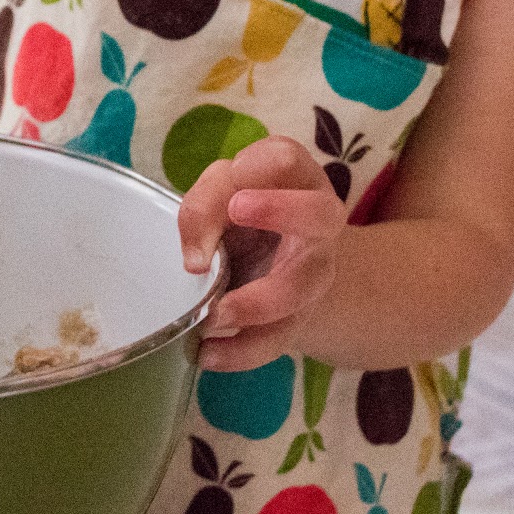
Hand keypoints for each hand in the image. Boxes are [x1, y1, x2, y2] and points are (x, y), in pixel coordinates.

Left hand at [178, 136, 346, 371]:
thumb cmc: (244, 212)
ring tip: (213, 314)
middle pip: (318, 214)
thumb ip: (203, 207)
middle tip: (236, 209)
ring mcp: (314, 273)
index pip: (287, 158)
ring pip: (300, 288)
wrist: (277, 261)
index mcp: (296, 179)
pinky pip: (277, 339)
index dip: (260, 164)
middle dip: (279, 210)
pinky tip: (208, 354)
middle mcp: (317, 223)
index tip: (235, 175)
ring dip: (255, 303)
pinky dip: (241, 351)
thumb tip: (195, 259)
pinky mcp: (298, 317)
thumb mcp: (219, 193)